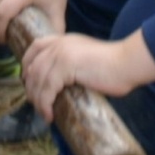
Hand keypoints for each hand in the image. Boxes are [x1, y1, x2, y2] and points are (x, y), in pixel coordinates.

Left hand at [22, 32, 154, 122]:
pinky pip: (47, 89)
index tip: (27, 81)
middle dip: (31, 88)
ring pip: (38, 80)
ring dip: (37, 100)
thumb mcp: (88, 59)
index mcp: (64, 40)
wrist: (127, 62)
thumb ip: (74, 65)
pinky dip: (45, 104)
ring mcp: (61, 54)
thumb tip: (64, 86)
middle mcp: (59, 44)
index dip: (27, 64)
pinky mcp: (65, 67)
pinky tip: (50, 115)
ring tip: (44, 113)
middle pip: (33, 66)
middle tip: (37, 104)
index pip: (36, 47)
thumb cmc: (115, 66)